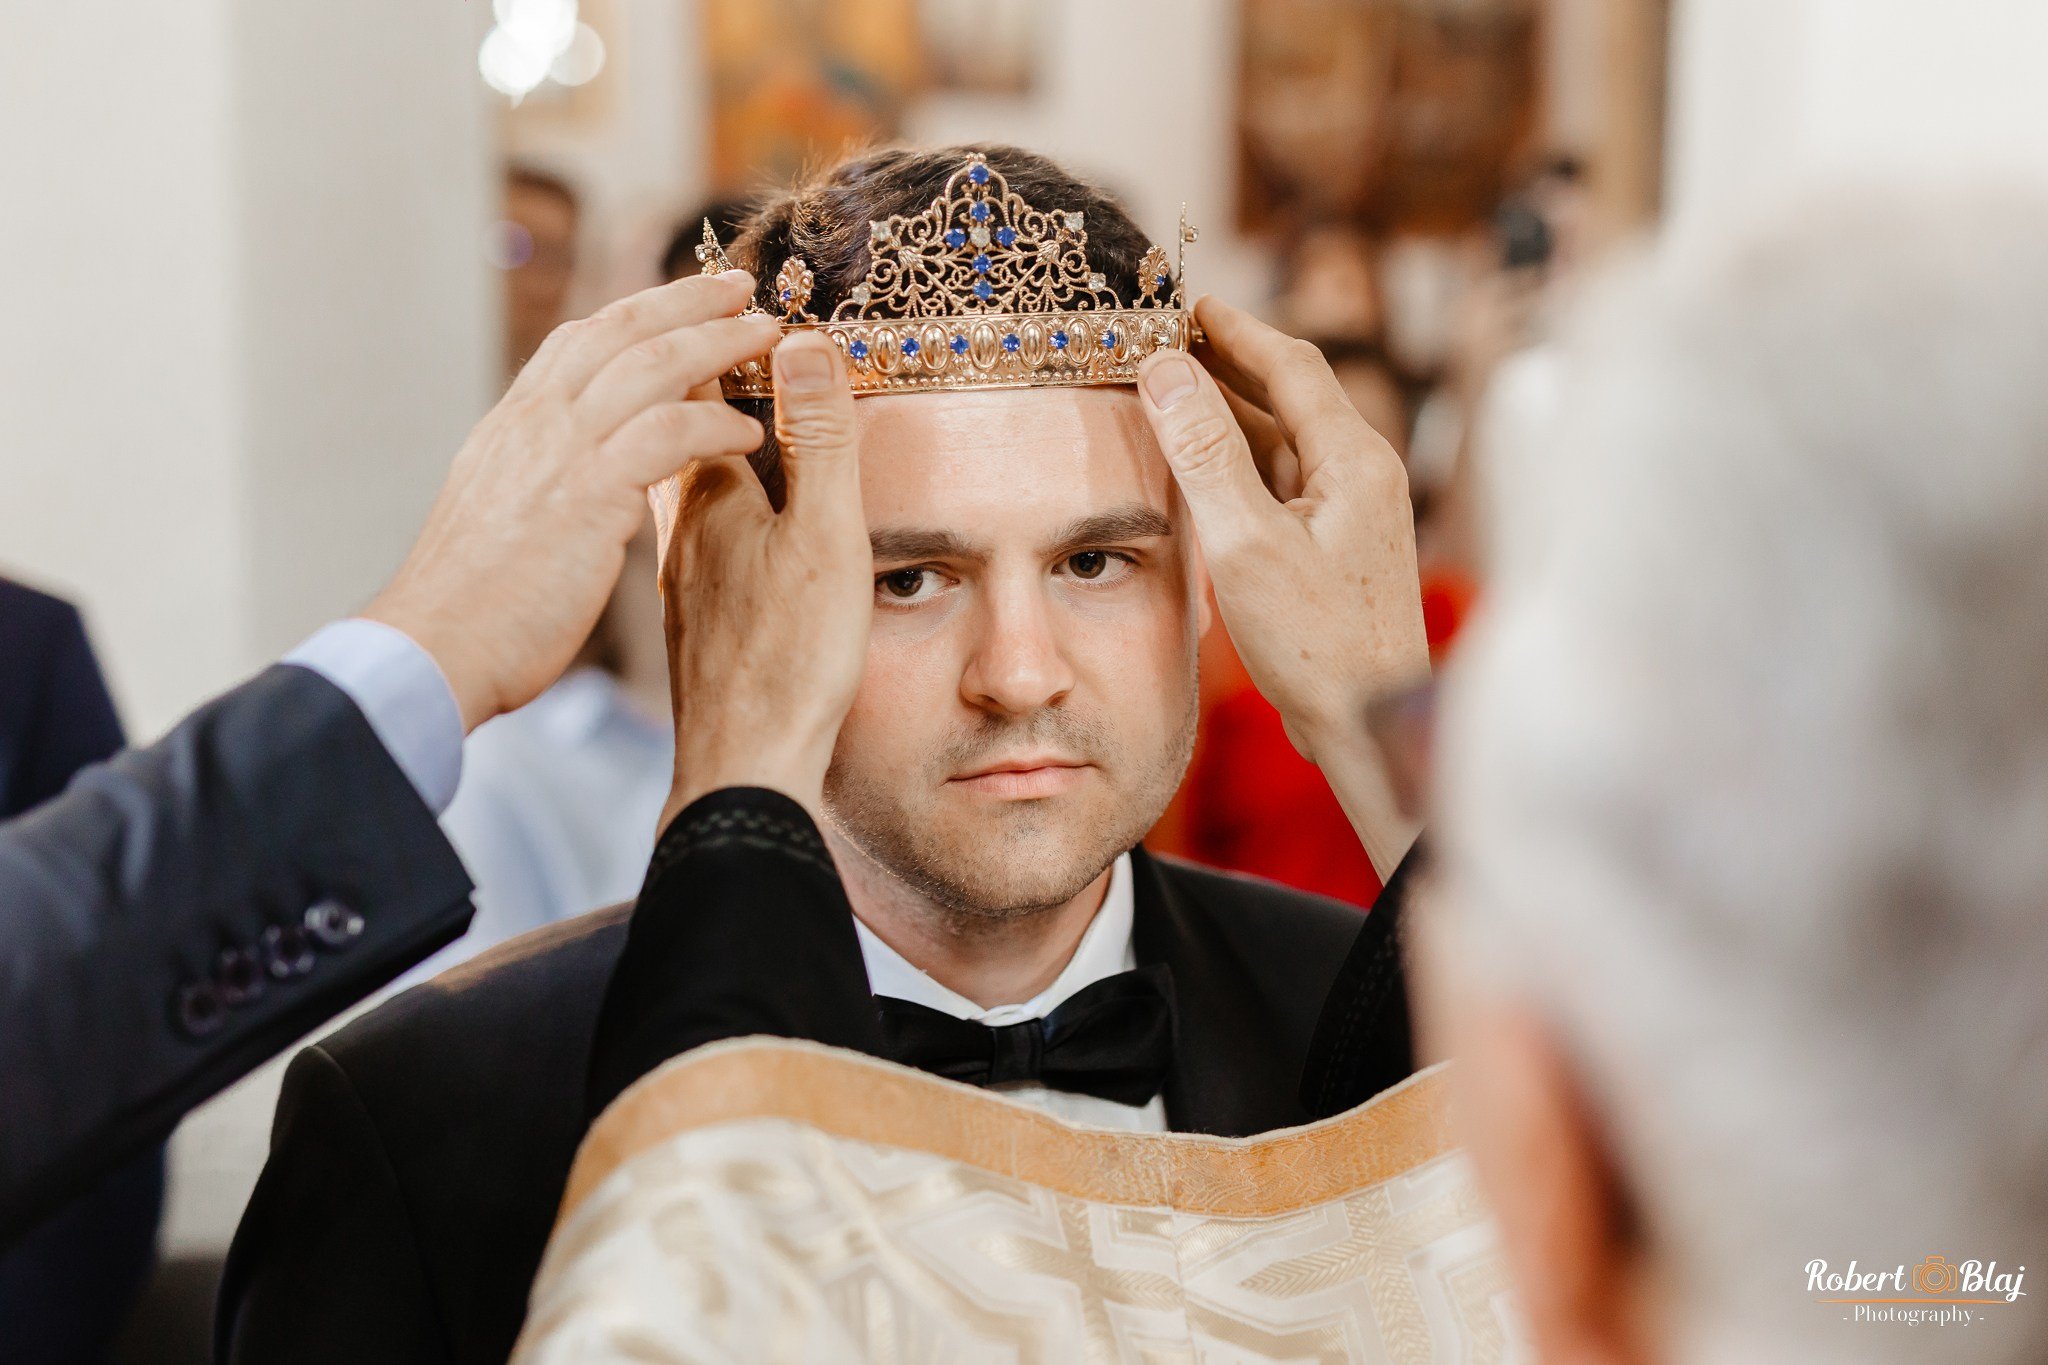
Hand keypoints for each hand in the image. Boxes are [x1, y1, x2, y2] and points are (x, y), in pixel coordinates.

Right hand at [362, 271, 779, 730]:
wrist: (432, 648)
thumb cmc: (468, 609)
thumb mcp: (493, 521)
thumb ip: (531, 487)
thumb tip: (557, 488)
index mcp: (510, 427)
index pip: (576, 343)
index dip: (634, 316)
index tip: (678, 303)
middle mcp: (534, 423)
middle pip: (621, 330)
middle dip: (687, 300)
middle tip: (739, 286)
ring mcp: (560, 451)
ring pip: (654, 365)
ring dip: (718, 342)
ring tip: (767, 335)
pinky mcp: (590, 492)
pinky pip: (668, 432)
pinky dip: (714, 421)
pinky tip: (749, 431)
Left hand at [654, 333, 871, 823]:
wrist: (742, 770)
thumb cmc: (791, 663)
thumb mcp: (824, 541)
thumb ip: (819, 443)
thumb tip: (803, 342)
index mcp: (709, 495)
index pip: (698, 385)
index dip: (720, 332)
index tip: (748, 291)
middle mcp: (681, 526)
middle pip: (673, 420)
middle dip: (698, 362)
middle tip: (732, 313)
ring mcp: (683, 573)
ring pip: (677, 473)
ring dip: (699, 420)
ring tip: (730, 387)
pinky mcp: (694, 614)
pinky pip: (688, 519)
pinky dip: (703, 480)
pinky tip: (725, 498)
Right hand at [1136, 295, 1428, 874]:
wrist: (1370, 724)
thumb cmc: (1316, 644)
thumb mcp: (1246, 543)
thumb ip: (1204, 453)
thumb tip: (1166, 370)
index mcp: (1354, 459)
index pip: (1291, 363)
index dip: (1234, 328)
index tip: (1184, 303)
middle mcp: (1363, 473)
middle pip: (1290, 393)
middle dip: (1228, 361)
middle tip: (1166, 338)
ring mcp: (1352, 510)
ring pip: (1284, 439)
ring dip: (1228, 413)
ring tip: (1169, 391)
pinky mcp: (1336, 545)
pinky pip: (1283, 480)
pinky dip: (1239, 461)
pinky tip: (1200, 466)